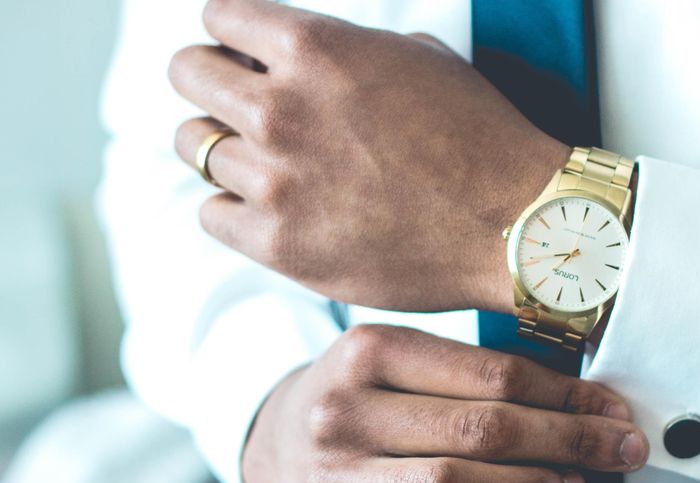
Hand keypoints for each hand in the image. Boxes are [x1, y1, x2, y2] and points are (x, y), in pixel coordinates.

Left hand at [169, 0, 568, 313]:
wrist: (513, 223)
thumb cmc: (479, 139)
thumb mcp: (417, 58)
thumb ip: (345, 48)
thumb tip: (300, 54)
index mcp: (315, 48)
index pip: (218, 18)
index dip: (232, 37)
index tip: (244, 57)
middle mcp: (281, 108)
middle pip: (186, 74)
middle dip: (210, 84)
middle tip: (237, 106)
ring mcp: (275, 179)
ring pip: (194, 148)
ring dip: (224, 150)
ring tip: (265, 164)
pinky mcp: (277, 242)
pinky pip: (211, 213)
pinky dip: (234, 209)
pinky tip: (272, 209)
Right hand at [242, 325, 647, 482]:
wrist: (277, 440)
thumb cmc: (365, 398)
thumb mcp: (404, 362)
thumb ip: (479, 374)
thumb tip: (588, 405)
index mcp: (369, 350)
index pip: (492, 374)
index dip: (567, 398)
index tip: (613, 414)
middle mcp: (342, 410)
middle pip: (480, 429)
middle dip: (566, 443)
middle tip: (616, 453)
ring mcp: (330, 478)